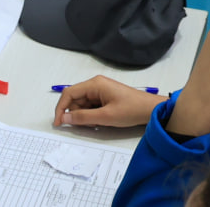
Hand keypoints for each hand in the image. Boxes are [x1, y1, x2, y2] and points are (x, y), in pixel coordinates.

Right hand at [51, 76, 165, 128]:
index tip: (59, 122)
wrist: (151, 110)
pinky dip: (91, 115)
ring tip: (98, 123)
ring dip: (85, 116)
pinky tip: (100, 121)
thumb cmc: (132, 109)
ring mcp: (100, 90)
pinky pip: (91, 106)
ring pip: (83, 104)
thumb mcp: (106, 116)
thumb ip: (83, 118)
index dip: (61, 108)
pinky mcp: (105, 96)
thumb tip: (65, 119)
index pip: (69, 93)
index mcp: (94, 84)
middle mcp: (95, 84)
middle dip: (75, 114)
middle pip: (75, 99)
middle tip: (84, 126)